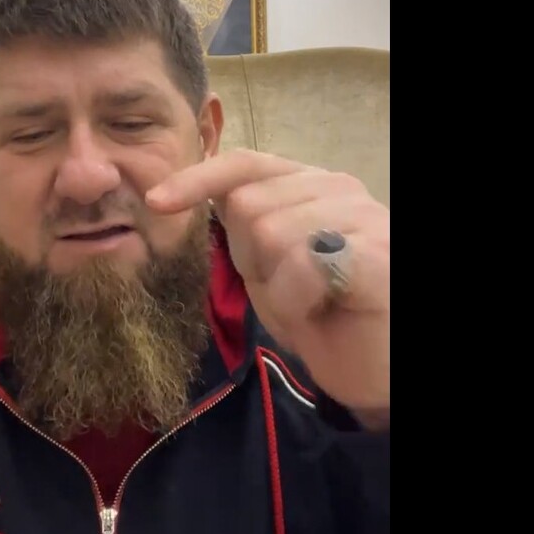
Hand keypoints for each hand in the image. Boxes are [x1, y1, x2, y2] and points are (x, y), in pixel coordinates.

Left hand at [147, 149, 389, 416]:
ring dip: (277, 285)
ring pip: (273, 233)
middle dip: (252, 258)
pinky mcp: (378, 252)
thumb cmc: (322, 317)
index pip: (246, 163)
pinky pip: (304, 263)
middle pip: (250, 204)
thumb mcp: (268, 267)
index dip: (198, 178)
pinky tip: (322, 310)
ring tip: (310, 304)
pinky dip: (297, 299)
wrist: (374, 370)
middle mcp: (339, 187)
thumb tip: (186, 192)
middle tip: (289, 291)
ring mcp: (363, 215)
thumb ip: (241, 228)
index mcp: (311, 184)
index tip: (156, 201)